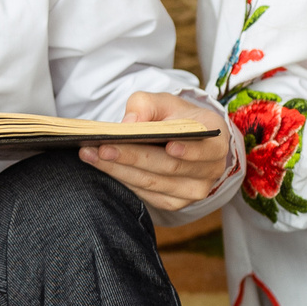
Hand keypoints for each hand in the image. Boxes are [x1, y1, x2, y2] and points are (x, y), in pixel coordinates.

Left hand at [80, 92, 229, 213]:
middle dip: (133, 157)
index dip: (189, 150)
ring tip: (90, 154)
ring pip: (152, 183)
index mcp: (216, 142)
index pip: (206, 149)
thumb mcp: (164, 102)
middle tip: (103, 147)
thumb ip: (147, 105)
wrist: (181, 139)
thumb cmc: (175, 117)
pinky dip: (122, 179)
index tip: (169, 145)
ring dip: (118, 170)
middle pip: (169, 167)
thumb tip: (129, 124)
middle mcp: (211, 171)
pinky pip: (146, 194)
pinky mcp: (174, 203)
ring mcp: (193, 191)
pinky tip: (101, 166)